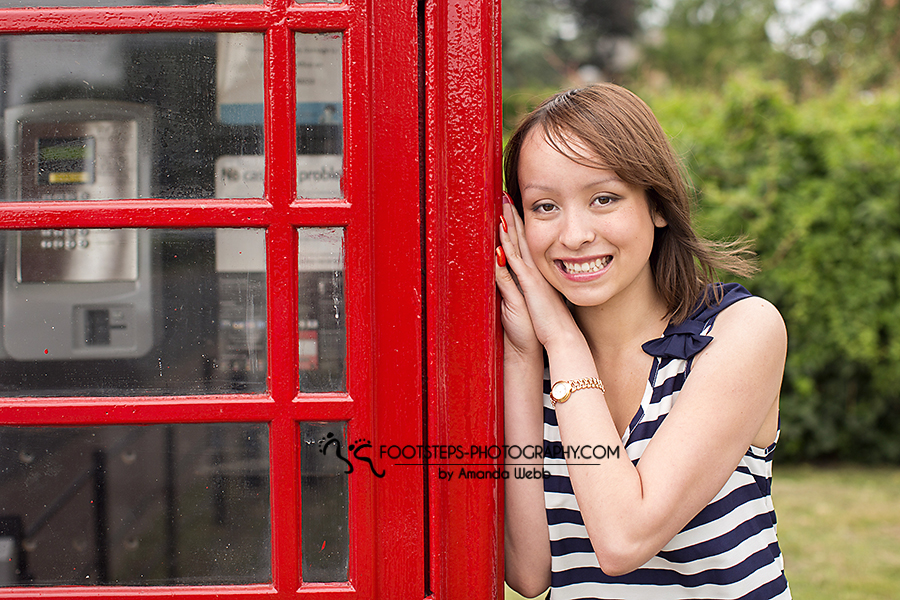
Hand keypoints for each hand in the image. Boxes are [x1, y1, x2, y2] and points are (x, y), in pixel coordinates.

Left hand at [495, 195, 582, 352]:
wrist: (561, 337)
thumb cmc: (547, 324)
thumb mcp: (531, 302)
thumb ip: (521, 287)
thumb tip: (511, 274)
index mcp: (537, 273)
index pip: (527, 244)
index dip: (519, 225)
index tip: (512, 208)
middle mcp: (536, 270)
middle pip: (524, 237)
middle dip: (514, 216)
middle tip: (506, 196)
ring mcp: (533, 275)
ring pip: (519, 244)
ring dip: (510, 224)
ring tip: (503, 205)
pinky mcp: (530, 285)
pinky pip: (516, 261)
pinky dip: (508, 246)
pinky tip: (501, 233)